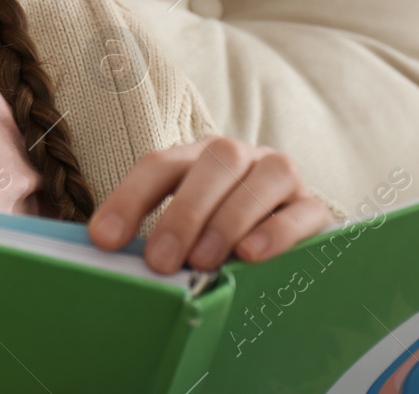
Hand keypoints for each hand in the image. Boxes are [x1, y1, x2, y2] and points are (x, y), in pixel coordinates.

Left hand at [87, 136, 330, 273]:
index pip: (159, 165)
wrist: (288, 239)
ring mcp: (279, 176)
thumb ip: (156, 239)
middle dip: (182, 214)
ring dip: (227, 220)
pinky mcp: (314, 206)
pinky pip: (302, 210)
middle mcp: (239, 157)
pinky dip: (276, 232)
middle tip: (160, 261)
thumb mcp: (184, 233)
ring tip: (204, 262)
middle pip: (212, 165)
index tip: (104, 240)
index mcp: (196, 157)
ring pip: (260, 178)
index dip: (128, 200)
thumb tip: (112, 256)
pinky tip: (252, 255)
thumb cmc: (220, 239)